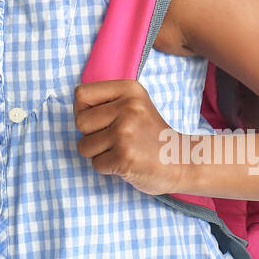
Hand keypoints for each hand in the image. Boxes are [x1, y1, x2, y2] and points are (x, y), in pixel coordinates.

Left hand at [74, 78, 181, 194]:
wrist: (183, 161)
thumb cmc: (150, 134)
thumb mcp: (135, 104)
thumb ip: (107, 101)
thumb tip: (76, 108)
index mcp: (129, 90)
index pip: (81, 94)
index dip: (84, 110)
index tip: (101, 120)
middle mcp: (128, 108)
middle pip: (80, 122)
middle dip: (91, 135)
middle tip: (115, 139)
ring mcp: (126, 133)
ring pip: (84, 145)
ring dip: (98, 153)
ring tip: (121, 150)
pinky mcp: (125, 158)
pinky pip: (96, 164)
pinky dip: (107, 168)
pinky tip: (126, 163)